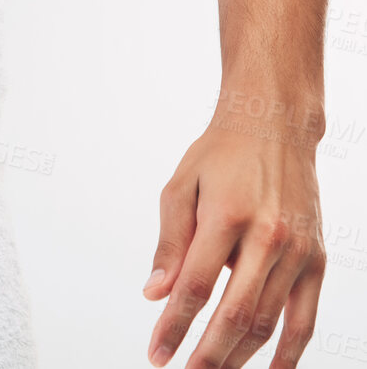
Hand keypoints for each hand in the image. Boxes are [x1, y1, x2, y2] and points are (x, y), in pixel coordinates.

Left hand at [143, 112, 325, 367]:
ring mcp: (296, 251)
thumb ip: (170, 243)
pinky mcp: (315, 260)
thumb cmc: (221, 154)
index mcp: (227, 215)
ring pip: (267, 323)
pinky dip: (289, 354)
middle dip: (207, 355)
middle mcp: (267, 237)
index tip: (157, 354)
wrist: (274, 124)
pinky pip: (304, 320)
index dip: (174, 327)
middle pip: (234, 314)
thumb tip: (155, 294)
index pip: (196, 287)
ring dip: (239, 357)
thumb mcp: (181, 186)